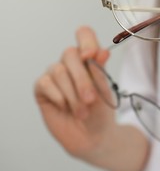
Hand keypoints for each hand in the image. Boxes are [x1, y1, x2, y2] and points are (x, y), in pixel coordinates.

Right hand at [34, 26, 114, 158]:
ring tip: (83, 111)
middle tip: (91, 100)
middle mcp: (71, 63)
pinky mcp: (42, 88)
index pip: (84, 34)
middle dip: (82, 79)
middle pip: (69, 54)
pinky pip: (45, 82)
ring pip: (58, 70)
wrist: (93, 136)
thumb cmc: (101, 111)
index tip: (91, 56)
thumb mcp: (105, 92)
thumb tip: (102, 51)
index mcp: (89, 59)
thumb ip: (100, 72)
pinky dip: (58, 96)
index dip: (86, 41)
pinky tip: (65, 107)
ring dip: (72, 94)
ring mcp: (55, 74)